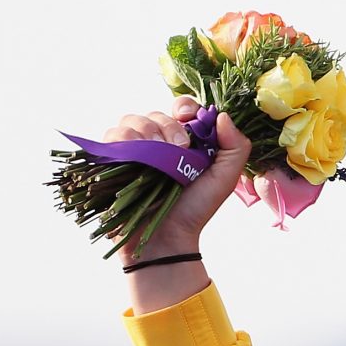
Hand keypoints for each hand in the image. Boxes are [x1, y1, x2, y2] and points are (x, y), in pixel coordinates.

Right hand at [103, 99, 248, 261]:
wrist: (166, 237)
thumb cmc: (195, 209)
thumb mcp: (224, 179)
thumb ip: (235, 148)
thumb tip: (222, 115)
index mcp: (184, 142)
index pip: (181, 109)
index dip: (184, 107)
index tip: (189, 119)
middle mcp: (157, 142)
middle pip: (154, 113)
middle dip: (167, 125)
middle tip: (179, 147)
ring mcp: (133, 150)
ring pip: (131, 120)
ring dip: (145, 131)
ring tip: (157, 153)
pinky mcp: (112, 159)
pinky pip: (110, 135)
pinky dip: (122, 138)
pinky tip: (136, 153)